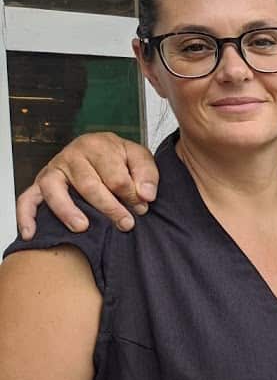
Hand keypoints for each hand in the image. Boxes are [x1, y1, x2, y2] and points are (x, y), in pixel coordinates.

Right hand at [17, 133, 159, 238]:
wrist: (100, 149)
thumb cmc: (119, 157)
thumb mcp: (139, 158)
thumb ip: (147, 174)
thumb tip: (146, 195)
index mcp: (98, 146)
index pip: (115, 176)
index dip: (131, 196)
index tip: (141, 207)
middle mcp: (72, 155)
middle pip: (89, 185)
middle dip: (109, 207)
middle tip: (125, 224)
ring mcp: (54, 169)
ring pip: (55, 190)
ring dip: (68, 211)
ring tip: (82, 227)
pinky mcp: (40, 183)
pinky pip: (27, 198)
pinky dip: (25, 216)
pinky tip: (30, 233)